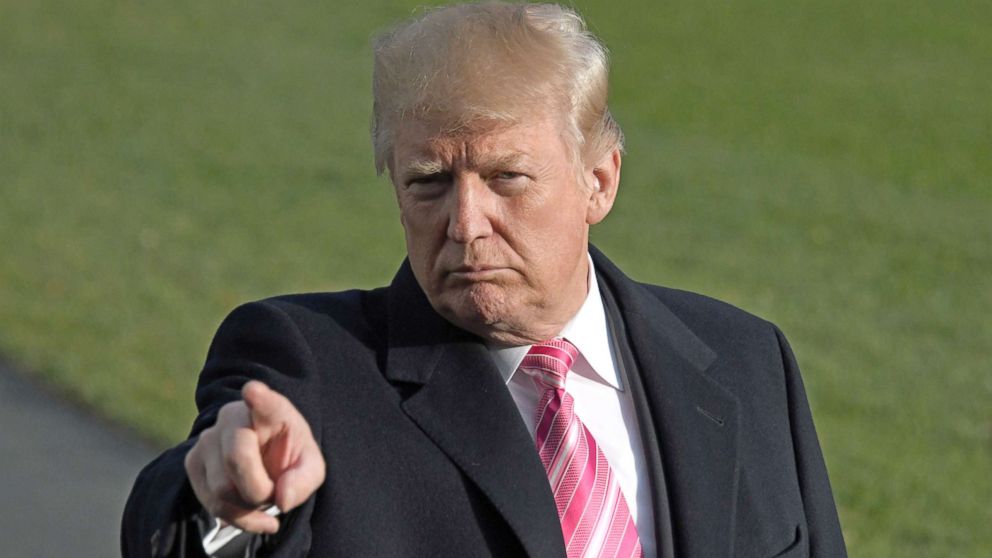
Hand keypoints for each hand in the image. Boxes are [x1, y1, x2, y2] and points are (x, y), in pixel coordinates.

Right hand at [184, 381, 325, 532]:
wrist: (263, 462)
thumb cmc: (288, 459)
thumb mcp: (310, 468)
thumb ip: (304, 480)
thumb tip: (283, 499)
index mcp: (271, 410)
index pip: (265, 402)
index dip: (259, 398)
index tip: (253, 391)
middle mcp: (233, 417)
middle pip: (237, 459)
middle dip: (259, 490)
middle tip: (273, 492)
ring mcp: (208, 438)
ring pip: (222, 488)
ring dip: (248, 506)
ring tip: (261, 494)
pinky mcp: (193, 462)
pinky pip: (212, 503)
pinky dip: (236, 517)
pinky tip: (251, 512)